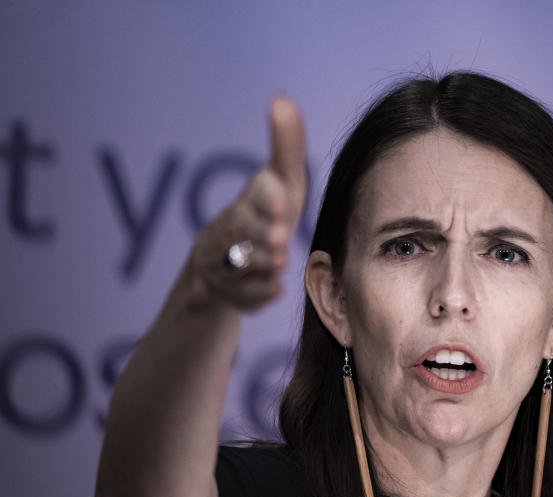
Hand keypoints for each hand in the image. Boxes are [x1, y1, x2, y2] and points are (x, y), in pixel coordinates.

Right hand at [188, 98, 306, 309]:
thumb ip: (285, 143)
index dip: (266, 200)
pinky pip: (241, 299)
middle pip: (241, 234)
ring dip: (260, 265)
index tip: (282, 200)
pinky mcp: (228, 295)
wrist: (224, 260)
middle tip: (280, 238)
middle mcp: (228, 233)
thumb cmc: (267, 210)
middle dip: (261, 234)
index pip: (253, 198)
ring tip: (280, 261)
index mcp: (246, 203)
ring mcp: (224, 266)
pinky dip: (256, 297)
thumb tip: (282, 99)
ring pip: (240, 268)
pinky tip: (275, 292)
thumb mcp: (281, 179)